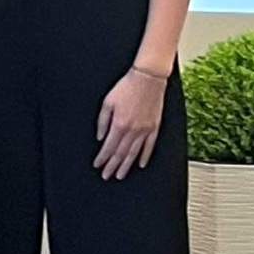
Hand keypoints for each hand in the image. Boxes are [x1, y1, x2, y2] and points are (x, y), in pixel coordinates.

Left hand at [94, 66, 166, 180]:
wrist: (148, 78)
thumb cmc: (127, 86)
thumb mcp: (107, 102)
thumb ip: (102, 121)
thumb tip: (100, 137)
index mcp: (119, 124)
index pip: (109, 147)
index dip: (102, 158)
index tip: (98, 165)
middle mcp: (132, 130)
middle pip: (120, 154)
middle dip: (112, 166)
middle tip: (107, 175)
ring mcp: (145, 130)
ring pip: (134, 153)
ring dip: (126, 166)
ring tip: (120, 175)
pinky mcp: (154, 127)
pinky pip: (149, 146)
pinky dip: (144, 156)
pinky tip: (140, 164)